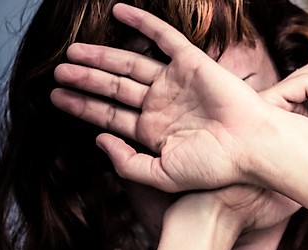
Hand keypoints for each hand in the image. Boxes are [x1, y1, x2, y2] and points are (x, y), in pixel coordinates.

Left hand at [49, 3, 307, 193]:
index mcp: (156, 132)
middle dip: (85, 79)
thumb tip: (98, 140)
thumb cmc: (216, 167)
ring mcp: (176, 83)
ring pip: (130, 63)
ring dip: (101, 57)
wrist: (252, 147)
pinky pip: (162, 36)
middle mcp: (163, 105)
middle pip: (115, 87)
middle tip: (57, 71)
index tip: (55, 98)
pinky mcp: (192, 63)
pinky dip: (141, 23)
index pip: (111, 115)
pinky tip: (117, 13)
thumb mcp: (162, 176)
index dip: (82, 106)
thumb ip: (127, 164)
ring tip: (71, 52)